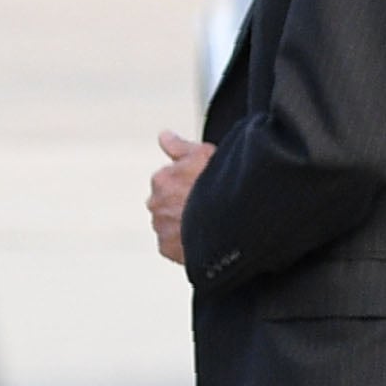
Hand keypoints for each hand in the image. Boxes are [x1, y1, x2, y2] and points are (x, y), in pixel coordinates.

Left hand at [147, 129, 208, 268]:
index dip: (190, 184)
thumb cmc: (220, 186)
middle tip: (208, 208)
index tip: (204, 189)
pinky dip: (185, 244)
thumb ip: (180, 146)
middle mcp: (156, 203)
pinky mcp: (168, 248)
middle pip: (168, 203)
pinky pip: (173, 246)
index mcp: (162, 179)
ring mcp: (161, 227)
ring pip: (170, 224)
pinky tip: (205, 238)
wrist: (229, 224)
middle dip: (183, 205)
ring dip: (183, 225)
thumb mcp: (205, 155)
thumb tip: (164, 136)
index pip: (170, 180)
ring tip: (209, 225)